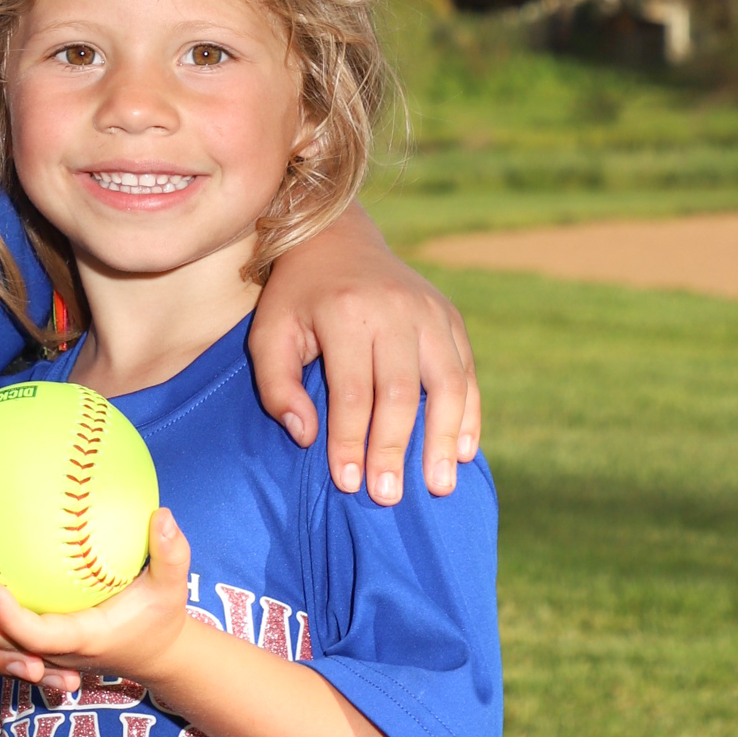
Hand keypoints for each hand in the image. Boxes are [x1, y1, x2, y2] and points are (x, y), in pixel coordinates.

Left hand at [0, 507, 192, 691]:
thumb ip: (171, 554)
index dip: (8, 617)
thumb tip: (163, 515)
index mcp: (80, 639)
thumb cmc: (161, 617)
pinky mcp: (31, 642)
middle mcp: (50, 651)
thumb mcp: (171, 588)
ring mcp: (37, 650)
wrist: (154, 654)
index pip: (36, 636)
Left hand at [250, 208, 478, 504]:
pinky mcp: (451, 317)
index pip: (352, 392)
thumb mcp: (268, 333)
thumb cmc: (297, 297)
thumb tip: (307, 436)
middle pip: (401, 392)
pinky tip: (461, 452)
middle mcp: (394, 310)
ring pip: (447, 384)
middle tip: (388, 497)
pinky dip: (469, 415)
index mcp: (345, 312)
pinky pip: (467, 372)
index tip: (349, 484)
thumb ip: (276, 386)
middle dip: (394, 449)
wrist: (338, 239)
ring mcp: (430, 312)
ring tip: (437, 487)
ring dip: (444, 439)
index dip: (351, 441)